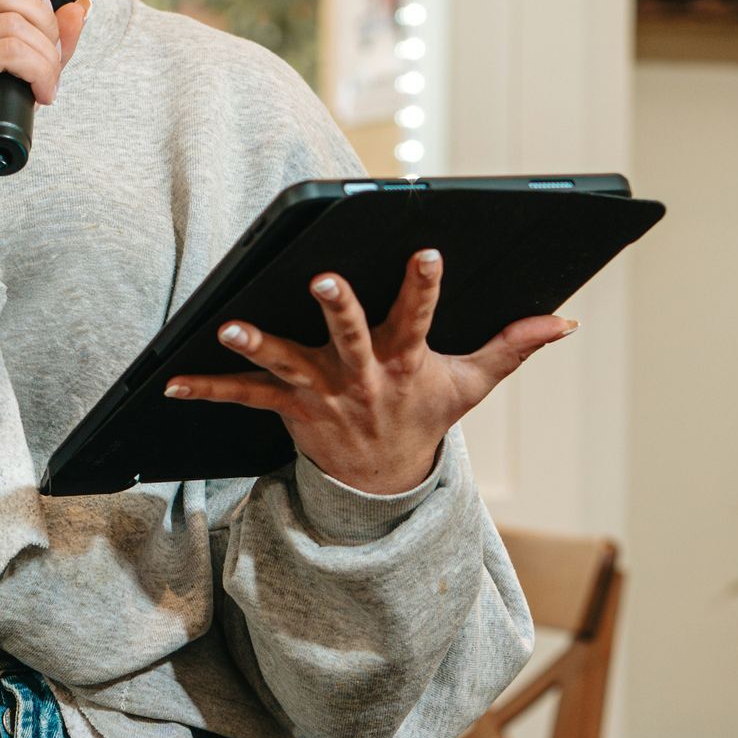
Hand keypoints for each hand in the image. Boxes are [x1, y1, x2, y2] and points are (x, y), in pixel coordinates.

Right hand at [0, 0, 89, 186]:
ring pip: (12, 23)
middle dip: (45, 23)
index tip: (43, 26)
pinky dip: (38, 70)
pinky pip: (7, 52)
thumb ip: (42, 37)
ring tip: (47, 84)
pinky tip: (40, 94)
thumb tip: (81, 6)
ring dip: (46, 55)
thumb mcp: (9, 71)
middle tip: (51, 62)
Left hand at [162, 249, 575, 495]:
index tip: (427, 251)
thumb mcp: (471, 386)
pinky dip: (207, 388)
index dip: (424, 285)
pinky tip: (172, 381)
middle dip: (337, 308)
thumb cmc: (424, 418)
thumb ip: (514, 347)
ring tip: (229, 327)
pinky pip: (243, 398)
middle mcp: (361, 376)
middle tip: (323, 279)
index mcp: (405, 362)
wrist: (382, 485)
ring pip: (286, 364)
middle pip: (349, 335)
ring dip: (256, 346)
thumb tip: (566, 321)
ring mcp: (321, 393)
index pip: (419, 316)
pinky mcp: (288, 408)